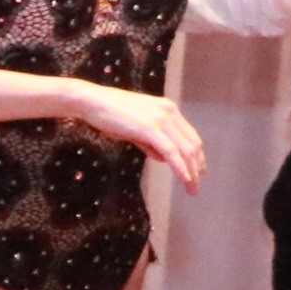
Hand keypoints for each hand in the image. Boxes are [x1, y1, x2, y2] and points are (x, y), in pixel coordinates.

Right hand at [81, 83, 205, 191]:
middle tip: (195, 187)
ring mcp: (160, 119)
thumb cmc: (109, 114)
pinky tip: (184, 178)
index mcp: (168, 110)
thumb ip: (151, 142)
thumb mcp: (135, 128)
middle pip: (192, 145)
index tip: (198, 172)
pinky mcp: (150, 128)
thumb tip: (163, 158)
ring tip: (191, 188)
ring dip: (191, 172)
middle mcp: (169, 112)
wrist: (92, 101)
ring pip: (185, 150)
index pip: (190, 136)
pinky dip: (179, 167)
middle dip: (197, 168)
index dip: (197, 157)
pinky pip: (170, 151)